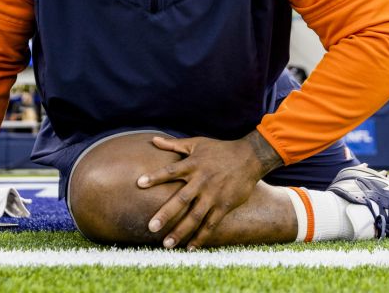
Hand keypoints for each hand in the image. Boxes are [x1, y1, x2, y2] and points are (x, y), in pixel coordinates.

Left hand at [137, 132, 280, 249]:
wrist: (250, 157)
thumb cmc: (220, 150)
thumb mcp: (197, 143)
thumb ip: (174, 144)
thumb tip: (152, 140)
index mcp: (193, 165)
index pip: (170, 171)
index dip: (155, 177)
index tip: (139, 184)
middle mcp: (201, 181)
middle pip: (181, 199)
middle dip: (166, 214)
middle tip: (151, 227)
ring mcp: (213, 195)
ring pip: (195, 216)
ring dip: (181, 231)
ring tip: (167, 244)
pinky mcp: (224, 206)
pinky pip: (211, 224)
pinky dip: (201, 237)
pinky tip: (190, 248)